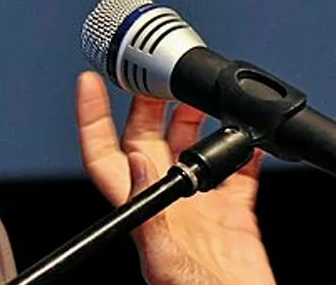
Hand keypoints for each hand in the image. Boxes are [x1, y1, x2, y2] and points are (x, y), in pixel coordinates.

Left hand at [76, 70, 275, 284]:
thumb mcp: (162, 259)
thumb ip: (148, 213)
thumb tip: (137, 162)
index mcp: (138, 209)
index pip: (102, 152)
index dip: (91, 118)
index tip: (88, 83)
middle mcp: (165, 201)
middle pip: (144, 139)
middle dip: (146, 105)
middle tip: (153, 75)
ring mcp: (197, 206)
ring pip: (188, 149)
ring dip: (192, 120)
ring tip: (198, 95)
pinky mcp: (232, 215)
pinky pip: (236, 174)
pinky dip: (242, 153)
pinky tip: (247, 138)